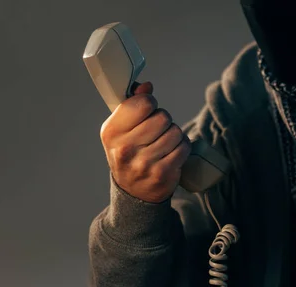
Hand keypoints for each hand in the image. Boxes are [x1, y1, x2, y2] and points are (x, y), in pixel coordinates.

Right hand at [100, 82, 191, 202]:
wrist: (133, 191)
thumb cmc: (129, 153)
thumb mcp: (121, 129)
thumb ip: (132, 104)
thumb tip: (147, 86)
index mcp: (111, 131)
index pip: (142, 103)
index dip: (150, 104)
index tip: (147, 111)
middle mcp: (125, 148)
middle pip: (162, 117)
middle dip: (164, 120)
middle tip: (157, 130)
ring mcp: (144, 163)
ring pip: (175, 132)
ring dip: (174, 134)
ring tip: (164, 142)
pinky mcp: (162, 173)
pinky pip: (184, 147)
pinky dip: (182, 146)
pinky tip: (172, 151)